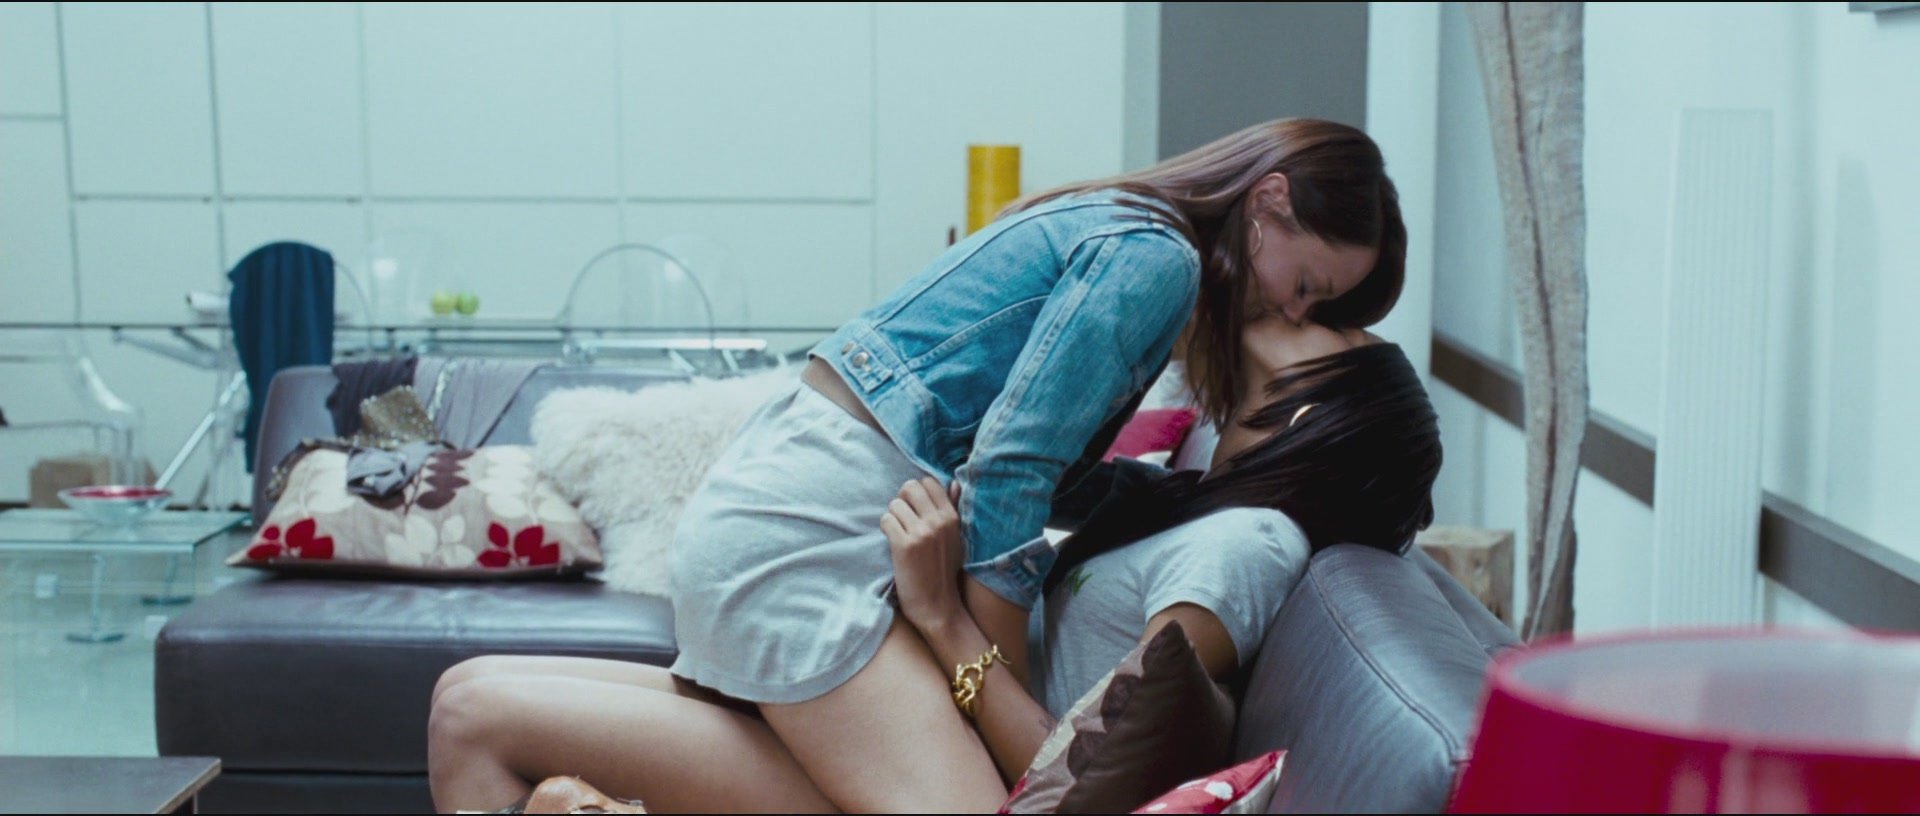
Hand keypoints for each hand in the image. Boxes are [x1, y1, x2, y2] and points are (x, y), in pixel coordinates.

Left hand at [880, 476, 966, 633]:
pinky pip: (886, 520)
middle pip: (909, 487)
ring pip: (895, 504)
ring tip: (900, 534)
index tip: (915, 509)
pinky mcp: (904, 545)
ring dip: (893, 517)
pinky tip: (893, 542)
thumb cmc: (945, 572)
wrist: (938, 607)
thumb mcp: (957, 538)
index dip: (917, 493)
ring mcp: (922, 532)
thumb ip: (955, 508)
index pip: (929, 482)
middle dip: (902, 500)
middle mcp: (938, 521)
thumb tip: (953, 483)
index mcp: (952, 517)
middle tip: (903, 519)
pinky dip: (886, 529)